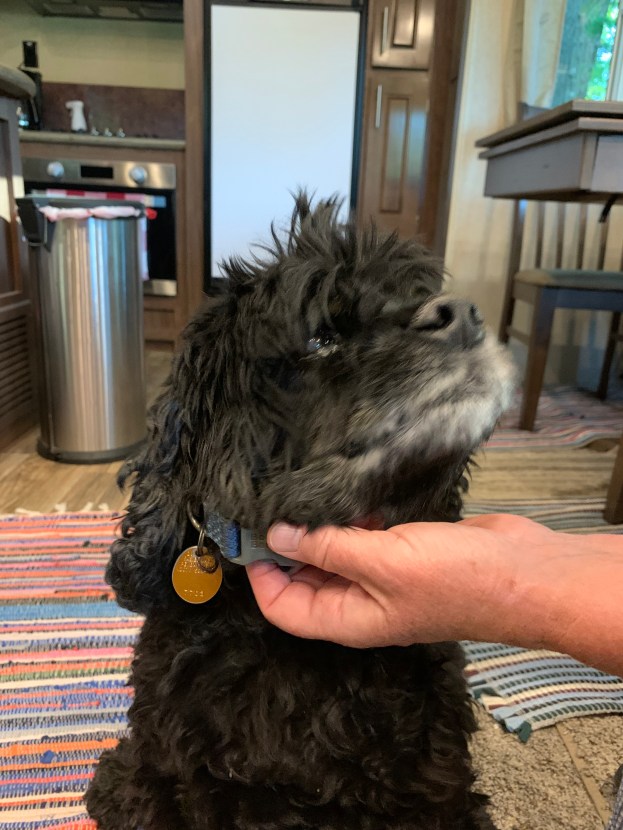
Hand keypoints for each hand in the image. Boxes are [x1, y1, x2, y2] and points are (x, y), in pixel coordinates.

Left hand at [246, 514, 550, 647]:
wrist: (523, 573)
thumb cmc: (455, 579)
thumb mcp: (382, 562)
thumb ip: (327, 548)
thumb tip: (276, 536)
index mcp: (348, 618)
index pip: (284, 608)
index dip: (262, 576)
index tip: (249, 534)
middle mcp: (361, 601)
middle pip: (305, 579)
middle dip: (287, 547)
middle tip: (271, 503)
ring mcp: (384, 576)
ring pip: (334, 554)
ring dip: (320, 529)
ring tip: (305, 493)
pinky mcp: (404, 552)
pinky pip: (363, 537)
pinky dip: (351, 519)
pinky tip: (349, 495)